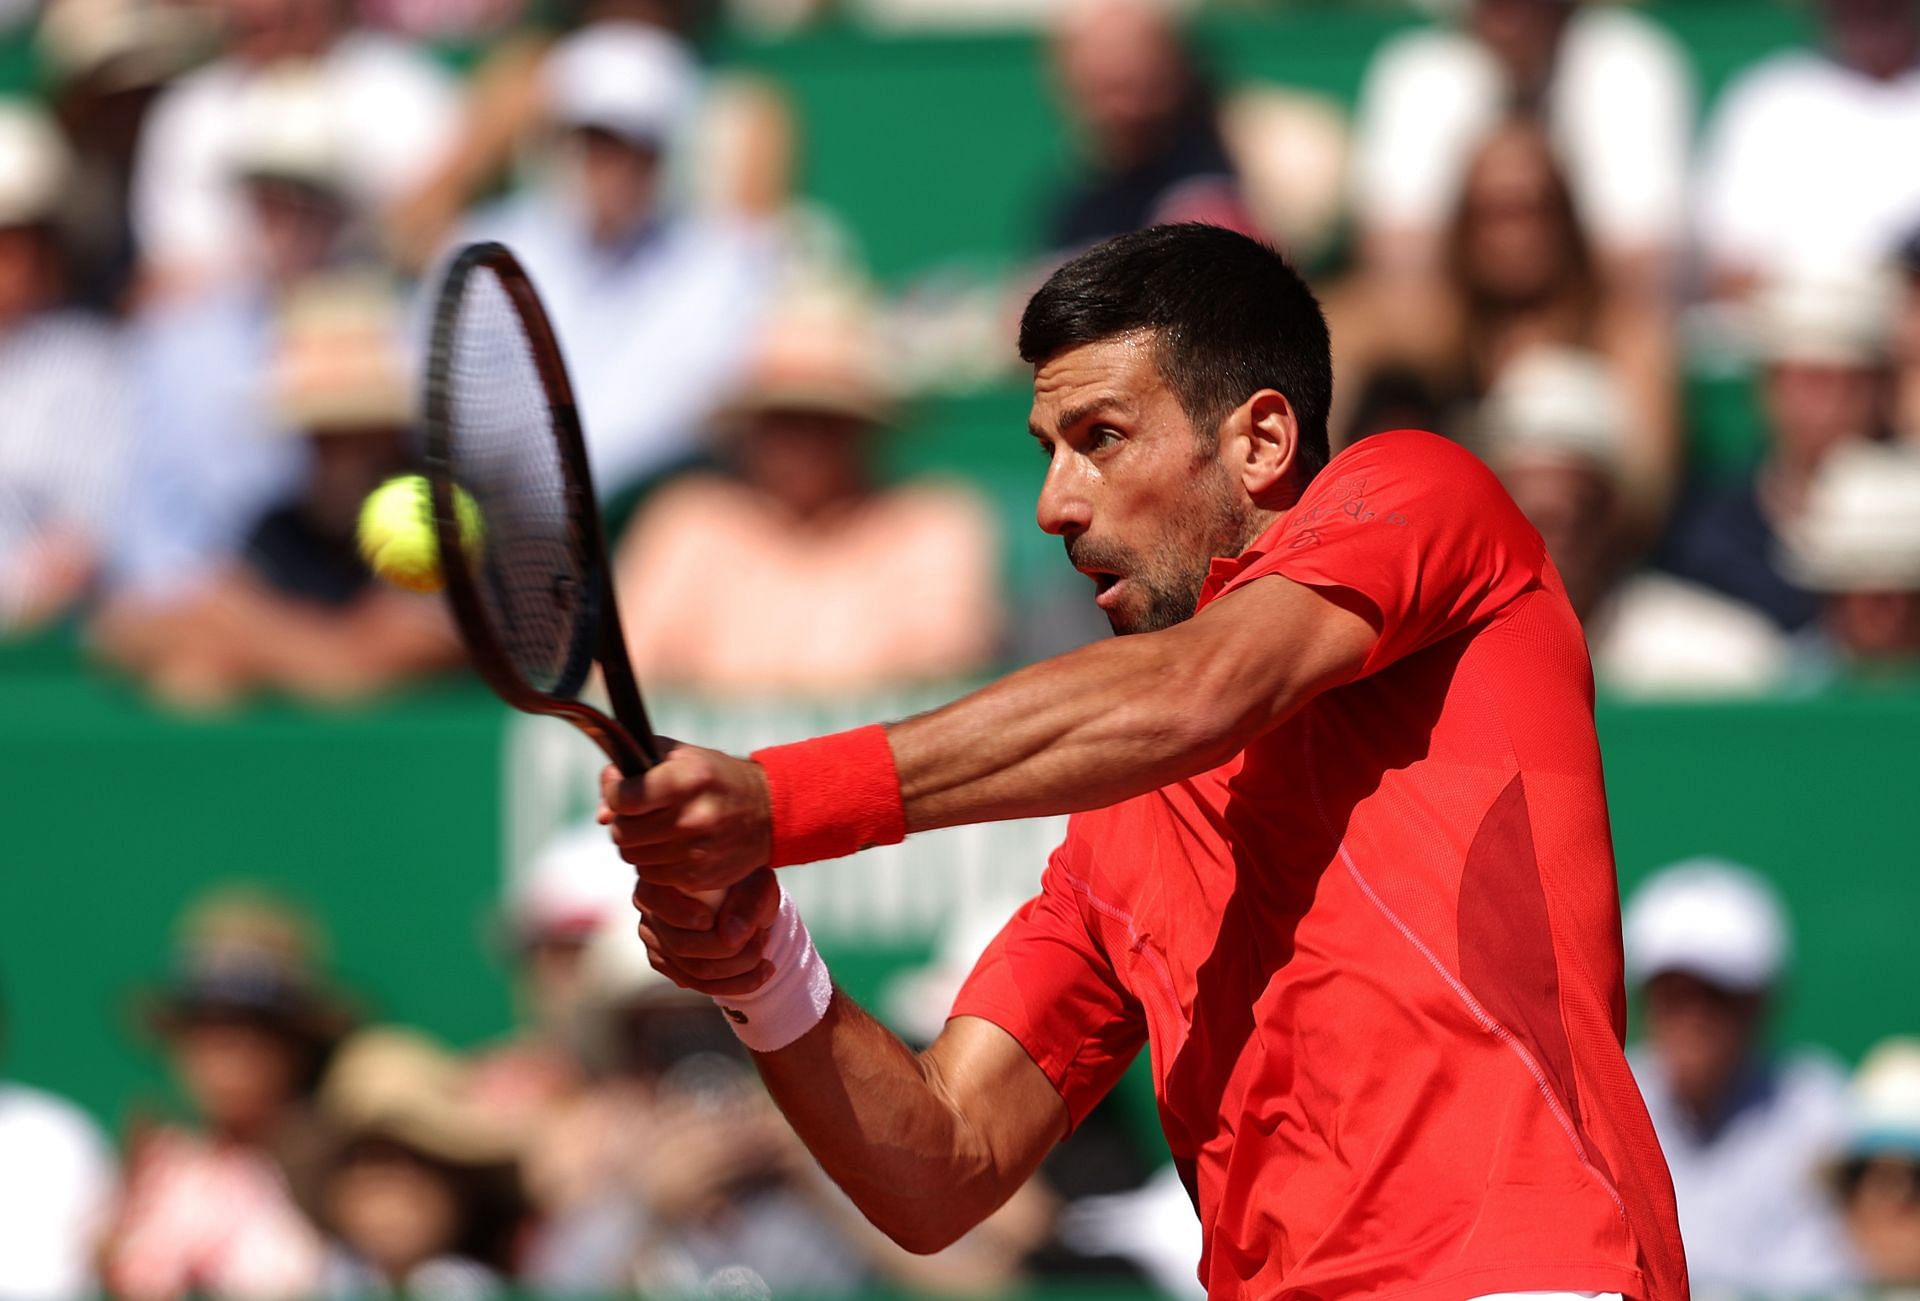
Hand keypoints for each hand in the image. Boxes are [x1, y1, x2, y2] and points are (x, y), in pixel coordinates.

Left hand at [599, 744, 772, 891]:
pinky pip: (652, 875)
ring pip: (633, 857)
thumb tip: (600, 814)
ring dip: (638, 844)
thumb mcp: (680, 756)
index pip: (623, 798)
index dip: (614, 793)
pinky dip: (655, 863)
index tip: (622, 790)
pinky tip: (674, 847)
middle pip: (622, 832)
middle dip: (623, 822)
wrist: (769, 811)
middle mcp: (692, 817)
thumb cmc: (715, 777)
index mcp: (686, 780)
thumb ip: (632, 770)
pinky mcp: (698, 877)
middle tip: (640, 814)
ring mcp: (696, 852)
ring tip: (659, 829)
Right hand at [631, 867, 780, 997]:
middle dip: (730, 950)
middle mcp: (650, 912)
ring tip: (764, 951)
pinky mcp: (669, 964)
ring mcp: (656, 941)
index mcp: (660, 879)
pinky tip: (763, 969)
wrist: (748, 898)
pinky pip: (700, 985)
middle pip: (681, 946)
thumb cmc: (749, 881)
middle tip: (762, 937)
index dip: (686, 915)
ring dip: (738, 968)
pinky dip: (737, 984)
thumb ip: (747, 904)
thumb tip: (731, 939)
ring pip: (694, 972)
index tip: (720, 918)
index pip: (655, 902)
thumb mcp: (757, 883)